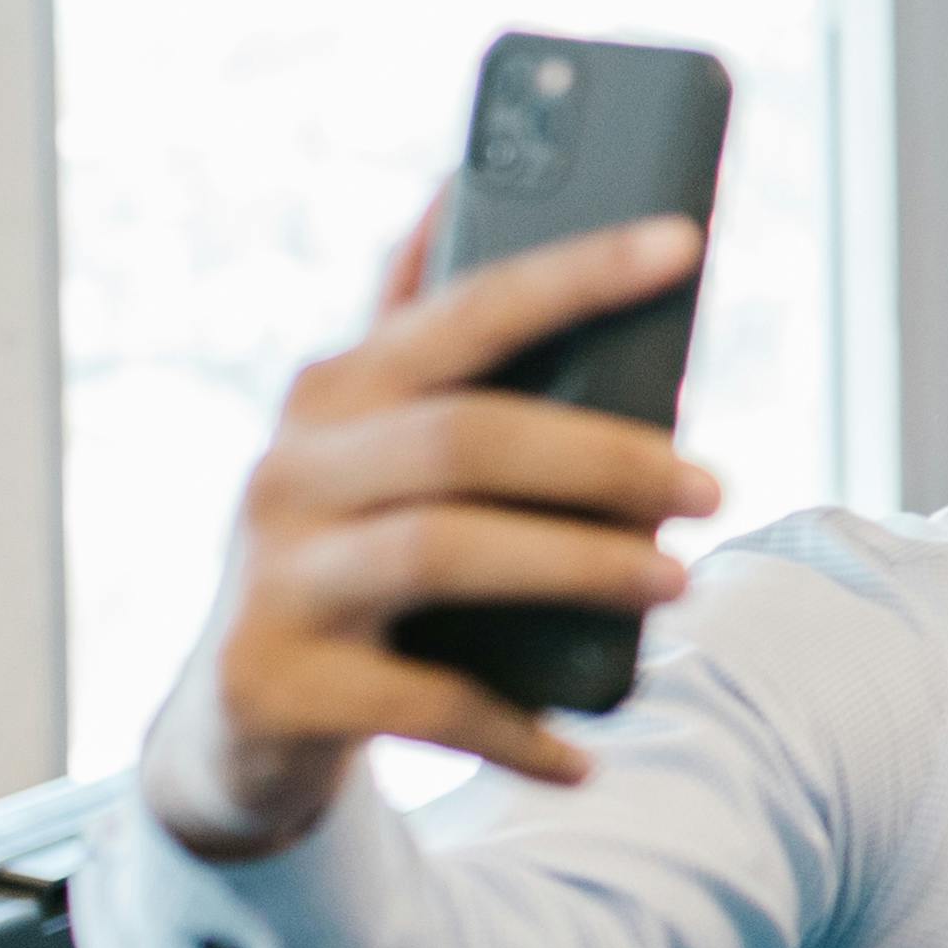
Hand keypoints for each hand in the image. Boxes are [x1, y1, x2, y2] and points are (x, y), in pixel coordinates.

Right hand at [137, 202, 724, 860]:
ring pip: (442, 550)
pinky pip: (423, 701)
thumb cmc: (349, 554)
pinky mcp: (278, 682)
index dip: (573, 271)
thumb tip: (471, 192)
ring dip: (578, 566)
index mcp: (334, 391)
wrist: (234, 720)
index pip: (463, 309)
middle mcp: (291, 470)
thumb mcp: (379, 451)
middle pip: (464, 435)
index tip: (684, 241)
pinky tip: (581, 755)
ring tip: (678, 582)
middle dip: (603, 456)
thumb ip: (435, 350)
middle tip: (713, 488)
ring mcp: (276, 577)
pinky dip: (514, 730)